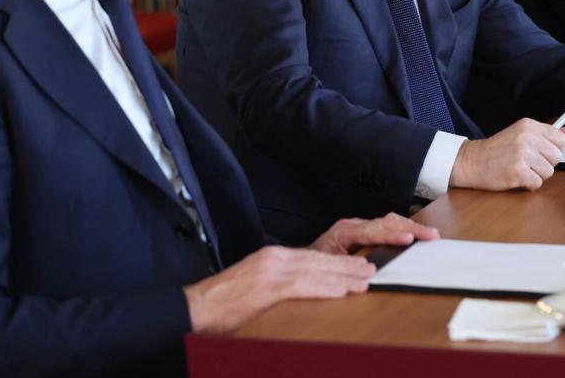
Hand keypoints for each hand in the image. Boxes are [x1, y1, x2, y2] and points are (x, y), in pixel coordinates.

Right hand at [185, 245, 375, 334]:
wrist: (193, 308)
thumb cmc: (221, 305)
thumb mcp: (254, 289)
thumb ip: (278, 288)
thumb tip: (300, 297)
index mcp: (271, 259)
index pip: (311, 257)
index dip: (337, 262)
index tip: (357, 265)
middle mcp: (273, 260)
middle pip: (318, 260)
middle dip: (347, 265)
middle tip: (371, 270)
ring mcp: (269, 272)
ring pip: (315, 270)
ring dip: (343, 275)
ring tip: (365, 279)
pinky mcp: (265, 287)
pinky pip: (301, 286)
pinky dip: (323, 287)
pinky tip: (341, 290)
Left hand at [311, 213, 438, 255]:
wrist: (305, 262)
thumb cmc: (315, 266)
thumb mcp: (329, 267)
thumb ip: (349, 266)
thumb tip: (371, 268)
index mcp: (344, 232)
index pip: (373, 231)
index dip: (392, 235)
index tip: (408, 240)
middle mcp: (355, 225)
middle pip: (387, 222)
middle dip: (410, 228)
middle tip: (430, 234)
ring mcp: (361, 226)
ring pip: (390, 221)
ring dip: (411, 227)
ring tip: (429, 234)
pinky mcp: (367, 231)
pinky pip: (388, 225)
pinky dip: (404, 228)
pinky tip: (416, 233)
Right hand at [449, 118, 564, 190]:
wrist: (471, 162)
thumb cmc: (497, 150)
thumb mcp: (522, 135)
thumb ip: (550, 134)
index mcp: (529, 125)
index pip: (560, 139)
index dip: (550, 149)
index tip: (537, 151)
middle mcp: (527, 137)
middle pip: (557, 157)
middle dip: (544, 163)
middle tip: (525, 161)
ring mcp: (522, 154)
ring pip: (549, 172)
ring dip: (536, 175)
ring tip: (520, 169)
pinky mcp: (517, 171)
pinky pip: (537, 183)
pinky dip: (528, 184)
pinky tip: (515, 177)